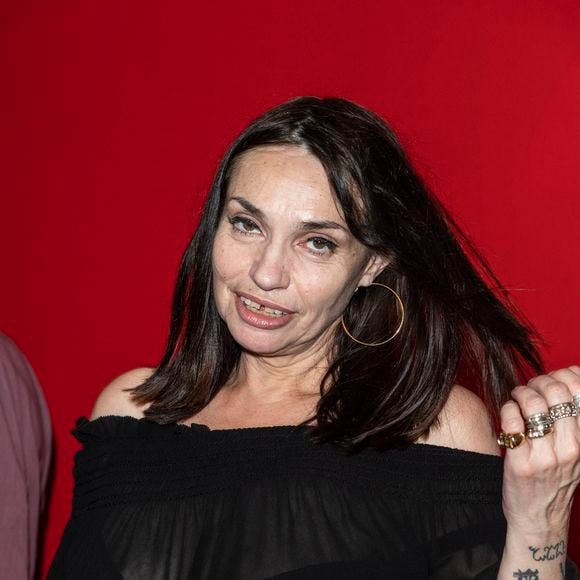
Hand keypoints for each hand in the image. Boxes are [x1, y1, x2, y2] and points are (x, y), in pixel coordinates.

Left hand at [500, 365, 579, 538]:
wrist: (539, 520)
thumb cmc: (555, 479)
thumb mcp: (575, 451)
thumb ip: (572, 421)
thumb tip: (568, 377)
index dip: (564, 375)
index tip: (553, 377)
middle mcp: (570, 449)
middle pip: (556, 392)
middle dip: (539, 381)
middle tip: (531, 387)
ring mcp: (545, 456)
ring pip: (533, 403)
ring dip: (521, 393)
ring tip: (517, 398)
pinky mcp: (520, 462)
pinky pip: (511, 419)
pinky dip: (507, 409)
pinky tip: (509, 414)